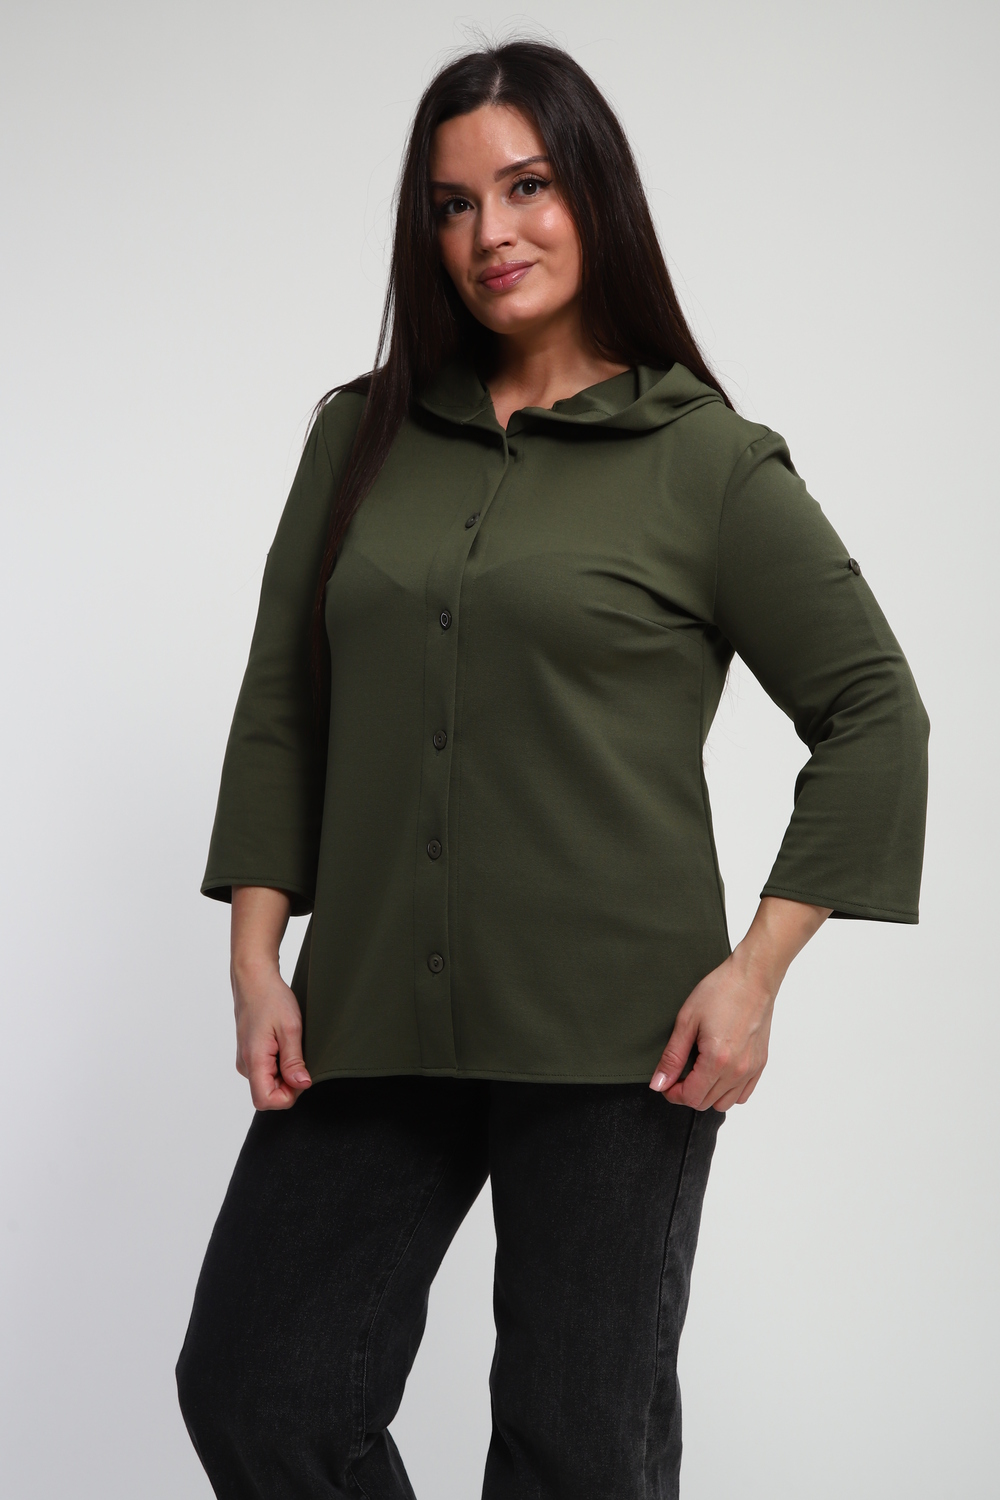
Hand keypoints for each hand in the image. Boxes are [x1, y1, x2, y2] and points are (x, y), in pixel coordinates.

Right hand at [230, 885, 311, 1109]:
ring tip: (291, 1045)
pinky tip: (285, 1044)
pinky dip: (279, 1065)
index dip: (289, 1095)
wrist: (254, 979)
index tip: (301, 1074)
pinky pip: (265, 1072)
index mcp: (254, 1060)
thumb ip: (294, 1061)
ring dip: (285, 1073)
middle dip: (289, 1084)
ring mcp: (246, 1061)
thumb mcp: (291, 1029)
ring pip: (268, 1083)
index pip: (266, 1101)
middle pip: (268, 1094)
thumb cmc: (272, 998)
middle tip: (300, 1055)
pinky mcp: (249, 1055)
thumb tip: (302, 1085)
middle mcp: (246, 1065)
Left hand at [649, 896, 830, 1111]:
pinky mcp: (761, 1063)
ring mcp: (751, 1068)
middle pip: (706, 1102)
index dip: (672, 1093)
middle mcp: (737, 1070)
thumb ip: (672, 1057)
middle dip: (687, 1093)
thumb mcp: (686, 1021)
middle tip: (678, 1073)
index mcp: (717, 1060)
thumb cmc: (721, 991)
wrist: (753, 977)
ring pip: (725, 1102)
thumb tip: (659, 1083)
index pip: (691, 1097)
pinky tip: (718, 1072)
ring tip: (698, 1072)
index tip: (666, 1082)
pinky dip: (728, 1090)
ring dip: (707, 1094)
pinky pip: (743, 1093)